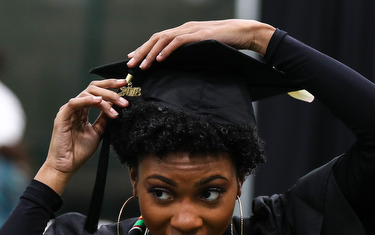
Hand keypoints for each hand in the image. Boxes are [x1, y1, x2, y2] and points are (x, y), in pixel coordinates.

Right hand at [35, 79, 128, 193]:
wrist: (67, 165)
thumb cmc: (79, 151)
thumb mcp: (98, 132)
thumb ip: (104, 119)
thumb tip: (115, 106)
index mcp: (83, 111)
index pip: (97, 93)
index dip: (110, 87)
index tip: (125, 85)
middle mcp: (76, 108)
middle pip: (92, 89)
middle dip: (110, 87)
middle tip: (124, 91)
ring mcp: (68, 111)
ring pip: (86, 93)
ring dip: (105, 97)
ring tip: (117, 104)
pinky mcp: (62, 117)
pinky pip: (75, 103)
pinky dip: (87, 100)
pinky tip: (99, 101)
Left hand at [127, 19, 275, 69]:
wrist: (243, 33)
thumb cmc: (226, 43)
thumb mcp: (204, 49)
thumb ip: (191, 54)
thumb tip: (180, 67)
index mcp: (184, 31)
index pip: (159, 39)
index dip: (144, 48)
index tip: (133, 59)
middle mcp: (184, 28)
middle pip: (156, 39)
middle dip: (141, 51)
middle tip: (130, 65)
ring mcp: (191, 30)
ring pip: (163, 40)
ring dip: (150, 53)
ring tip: (142, 65)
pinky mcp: (199, 35)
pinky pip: (178, 42)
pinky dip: (167, 50)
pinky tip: (159, 60)